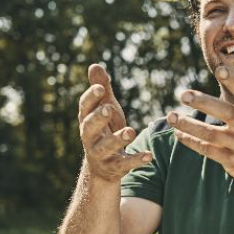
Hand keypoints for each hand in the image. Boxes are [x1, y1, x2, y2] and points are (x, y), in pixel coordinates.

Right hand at [78, 64, 151, 182]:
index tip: (100, 88)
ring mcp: (100, 154)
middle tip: (109, 108)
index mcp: (86, 120)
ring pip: (107, 146)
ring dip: (118, 139)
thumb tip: (94, 65)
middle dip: (99, 117)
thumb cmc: (105, 130)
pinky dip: (136, 160)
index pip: (85, 108)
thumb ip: (102, 90)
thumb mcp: (105, 109)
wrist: (103, 167)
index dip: (91, 98)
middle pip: (90, 127)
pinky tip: (148, 155)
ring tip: (131, 131)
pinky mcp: (114, 167)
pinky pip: (124, 164)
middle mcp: (89, 137)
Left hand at [167, 57, 233, 185]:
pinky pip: (208, 150)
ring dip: (190, 126)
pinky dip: (192, 142)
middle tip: (183, 94)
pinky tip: (178, 134)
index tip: (219, 69)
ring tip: (171, 116)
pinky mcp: (231, 160)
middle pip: (227, 113)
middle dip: (204, 103)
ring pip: (212, 134)